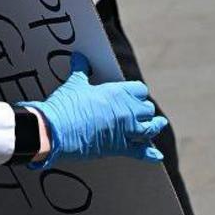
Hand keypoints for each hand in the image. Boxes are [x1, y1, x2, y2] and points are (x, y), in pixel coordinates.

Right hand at [18, 52, 166, 167]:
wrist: (55, 131)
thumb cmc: (65, 107)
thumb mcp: (74, 85)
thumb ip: (81, 71)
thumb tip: (79, 58)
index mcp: (119, 93)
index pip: (140, 90)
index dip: (137, 93)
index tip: (135, 94)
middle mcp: (127, 111)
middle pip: (147, 109)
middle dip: (144, 109)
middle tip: (141, 110)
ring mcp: (126, 131)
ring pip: (149, 128)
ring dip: (154, 126)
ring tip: (159, 124)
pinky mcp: (119, 148)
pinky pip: (140, 151)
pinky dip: (149, 154)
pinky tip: (156, 155)